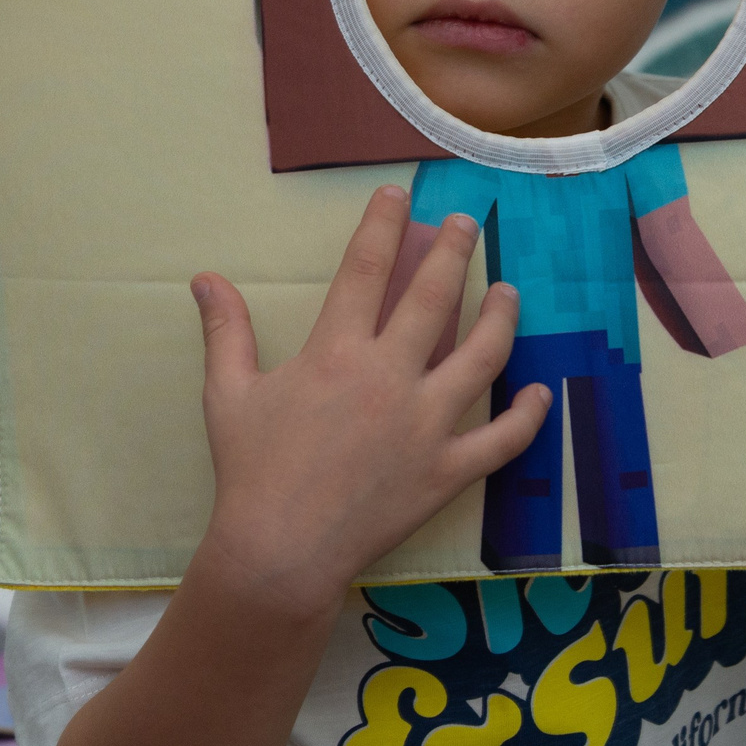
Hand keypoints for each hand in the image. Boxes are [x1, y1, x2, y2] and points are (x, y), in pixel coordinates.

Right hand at [189, 184, 551, 622]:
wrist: (281, 551)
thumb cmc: (251, 470)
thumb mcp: (227, 393)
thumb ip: (225, 330)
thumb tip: (205, 277)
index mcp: (336, 352)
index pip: (365, 269)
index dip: (382, 225)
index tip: (398, 195)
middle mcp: (389, 377)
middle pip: (435, 298)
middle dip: (454, 252)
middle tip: (467, 224)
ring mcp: (426, 425)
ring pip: (482, 357)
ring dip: (501, 318)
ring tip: (509, 291)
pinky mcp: (447, 471)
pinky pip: (502, 439)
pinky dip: (527, 415)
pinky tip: (539, 391)